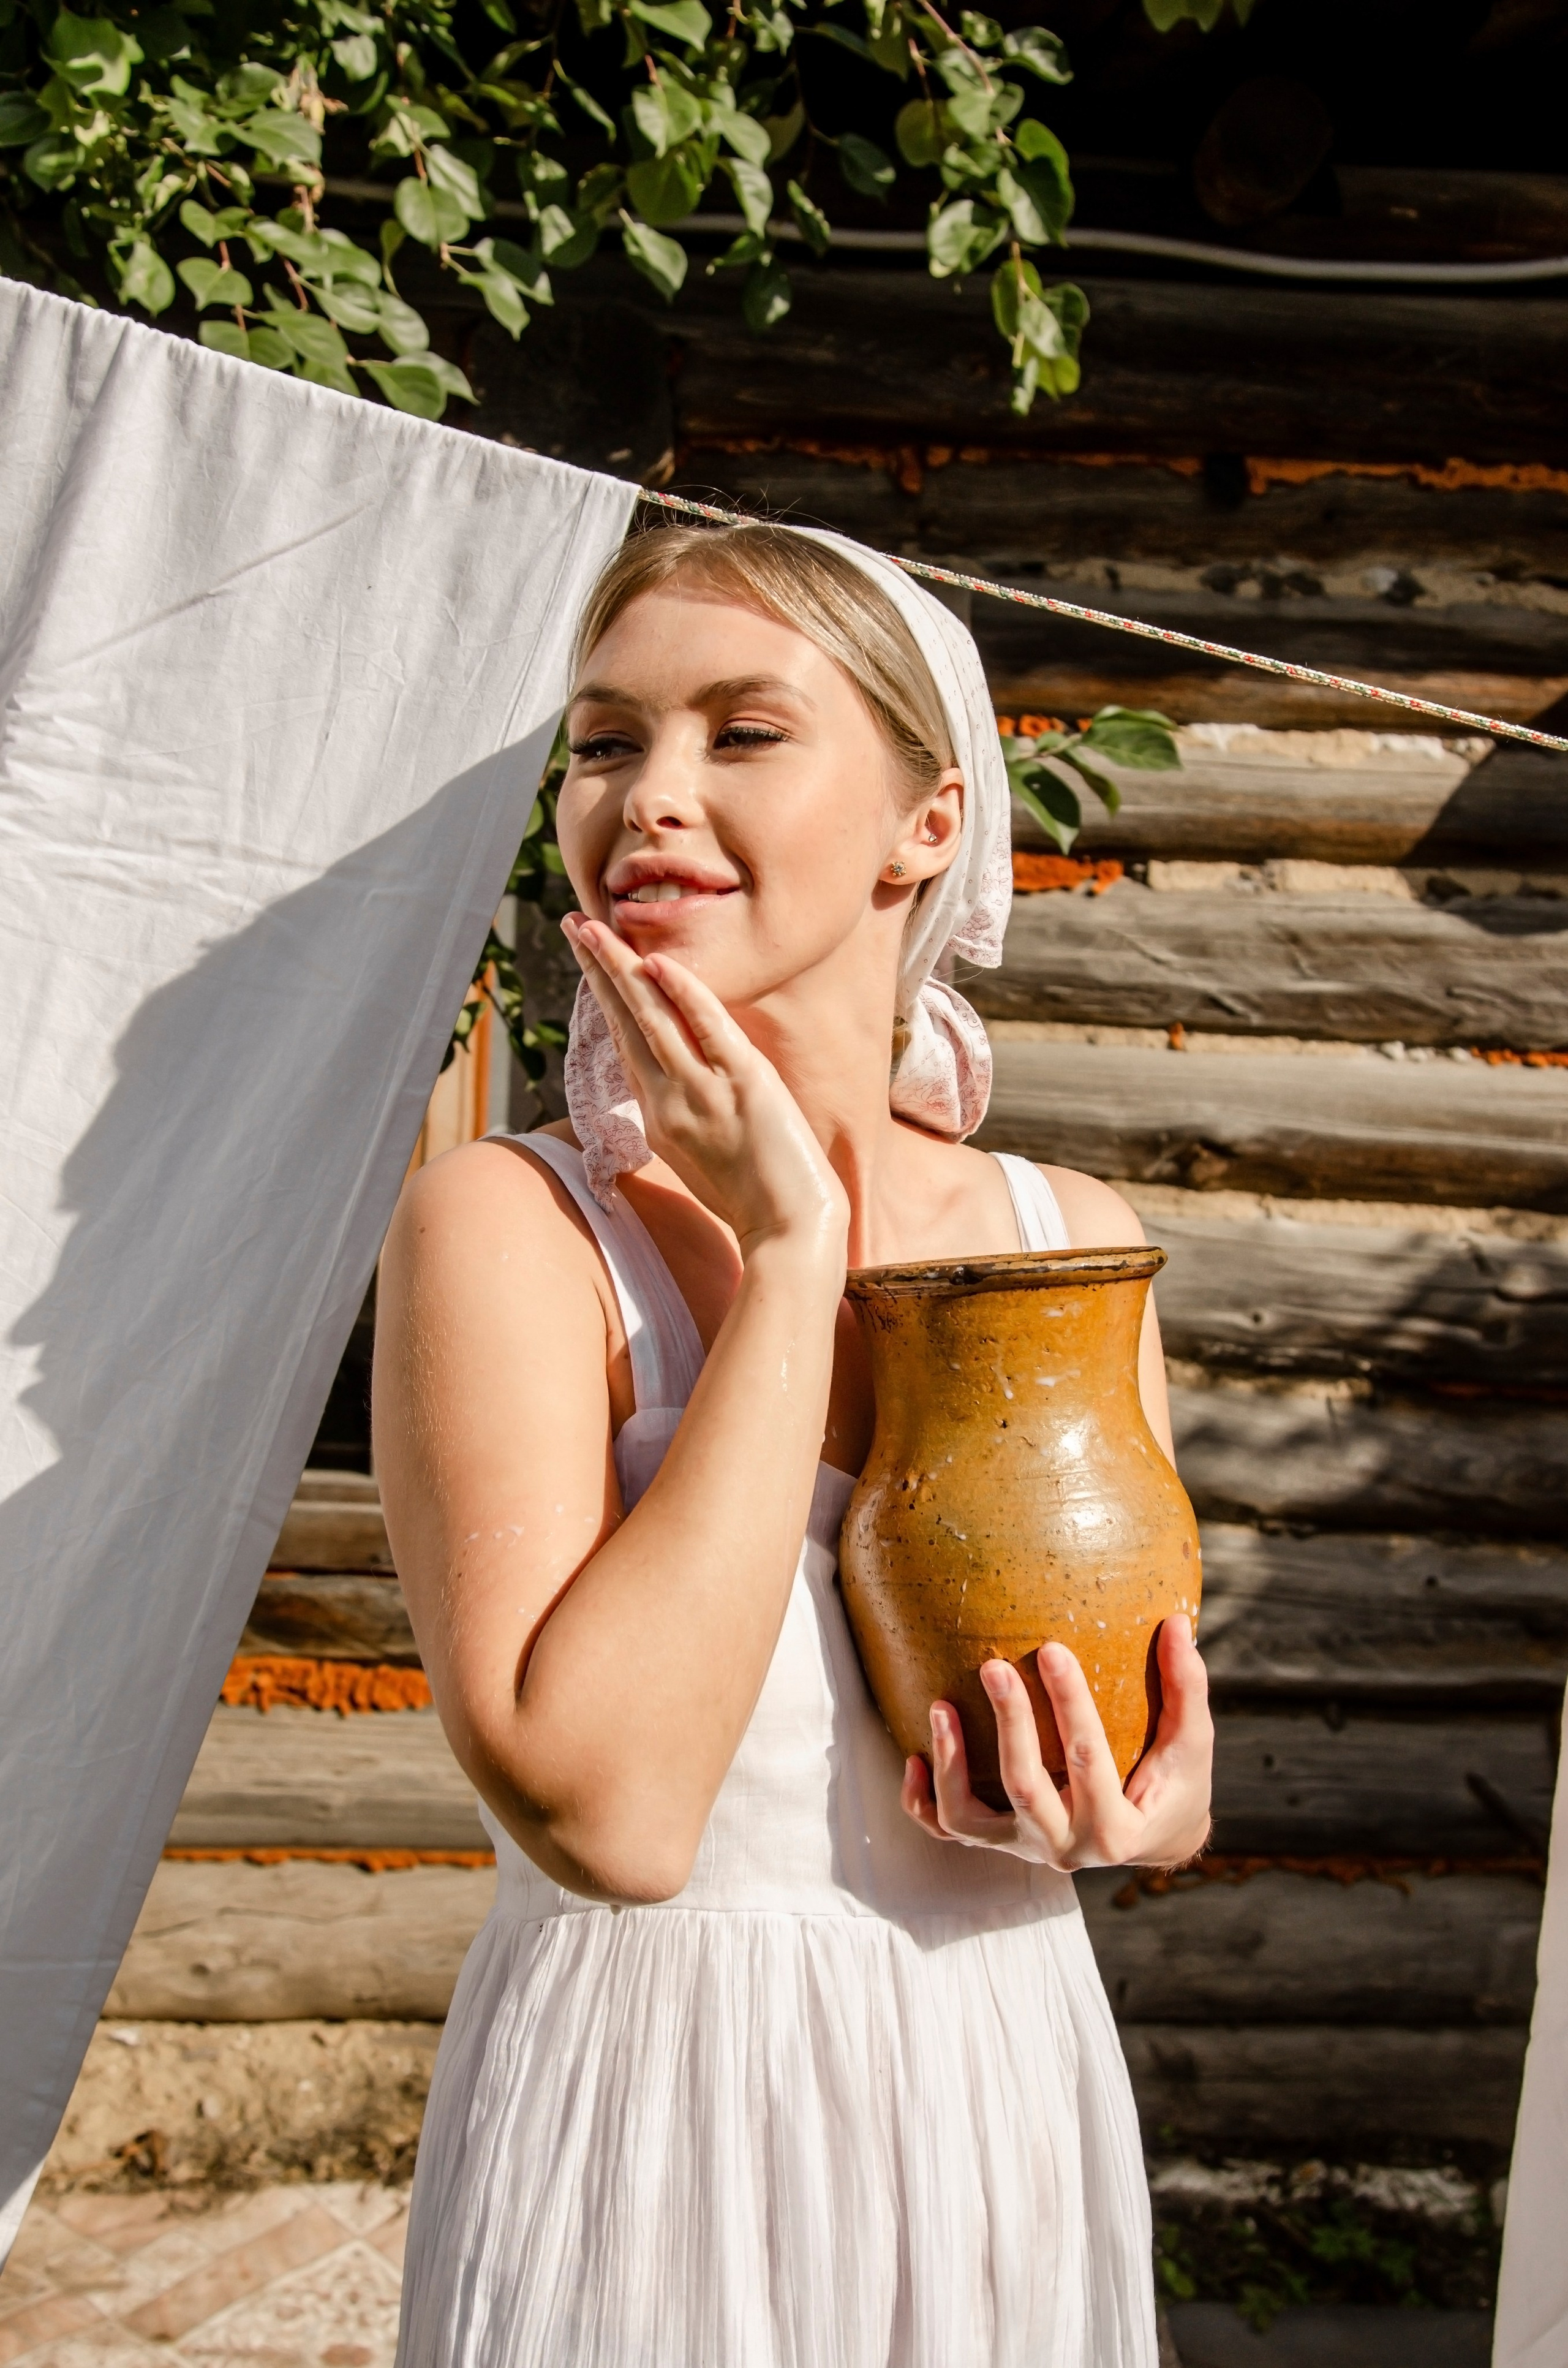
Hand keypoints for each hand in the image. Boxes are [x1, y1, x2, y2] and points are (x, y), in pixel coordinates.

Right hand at [564, 916, 847, 1261]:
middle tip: (575, 923)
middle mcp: (668, 1101)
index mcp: (658, 1115)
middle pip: (625, 1021)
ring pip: (652, 1018)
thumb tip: (681, 1079)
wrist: (789, 1234)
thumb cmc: (755, 1200)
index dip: (606, 997)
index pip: (625, 1042)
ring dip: (621, 968)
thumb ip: (684, 1114)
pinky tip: (659, 964)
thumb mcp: (703, 1156)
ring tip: (596, 928)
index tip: (591, 959)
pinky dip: (684, 995)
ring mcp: (703, 1092)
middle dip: (598, 969)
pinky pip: (707, 1030)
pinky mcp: (744, 1085)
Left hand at [900, 1615, 1212, 1872]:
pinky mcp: (1000, 1843)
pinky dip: (924, 1800)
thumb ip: (1186, 1688)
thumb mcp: (1190, 1745)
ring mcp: (1025, 1848)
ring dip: (950, 1764)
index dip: (1070, 1703)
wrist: (1153, 1839)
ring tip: (940, 1706)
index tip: (1055, 1648)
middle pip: (1024, 1787)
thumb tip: (1176, 1622)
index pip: (1087, 1759)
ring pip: (969, 1819)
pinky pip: (947, 1829)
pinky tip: (913, 1757)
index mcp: (1116, 1829)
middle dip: (1009, 1725)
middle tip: (993, 1665)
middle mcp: (1066, 1847)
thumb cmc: (1176, 1784)